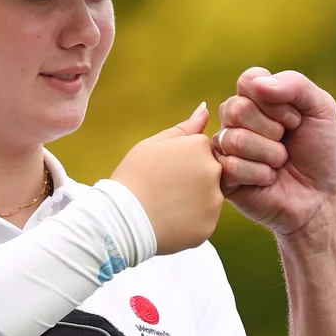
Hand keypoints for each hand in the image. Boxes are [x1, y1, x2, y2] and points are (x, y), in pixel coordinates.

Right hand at [111, 104, 223, 254]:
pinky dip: (190, 221)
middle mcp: (214, 171)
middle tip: (166, 189)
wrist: (121, 219)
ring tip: (166, 205)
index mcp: (200, 147)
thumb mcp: (154, 144)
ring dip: (193, 201)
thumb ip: (185, 128)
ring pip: (209, 197)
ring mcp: (214, 201)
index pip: (201, 149)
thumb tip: (205, 109)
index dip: (181, 160)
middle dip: (193, 179)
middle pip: (210, 172)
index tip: (165, 170)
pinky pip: (204, 220)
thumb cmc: (134, 176)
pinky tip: (170, 220)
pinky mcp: (209, 226)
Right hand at [216, 67, 335, 236]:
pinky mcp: (222, 176)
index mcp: (257, 98)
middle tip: (287, 142)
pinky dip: (260, 174)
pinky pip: (230, 166)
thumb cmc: (321, 151)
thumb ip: (295, 84)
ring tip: (281, 163)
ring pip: (234, 138)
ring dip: (270, 154)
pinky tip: (269, 179)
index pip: (249, 80)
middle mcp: (236, 119)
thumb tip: (257, 84)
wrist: (322, 196)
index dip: (275, 101)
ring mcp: (226, 147)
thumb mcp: (321, 108)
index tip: (296, 119)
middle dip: (273, 129)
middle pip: (237, 108)